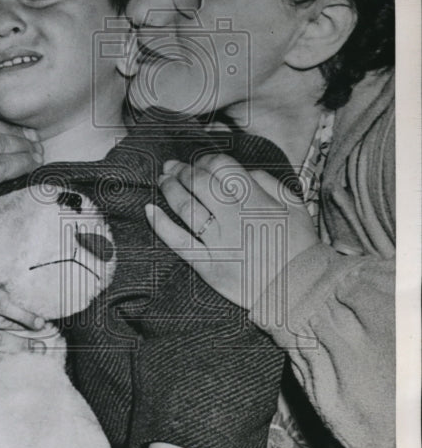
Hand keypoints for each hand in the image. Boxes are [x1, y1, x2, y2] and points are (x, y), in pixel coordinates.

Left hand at [146, 153, 317, 311]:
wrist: (298, 288)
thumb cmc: (298, 245)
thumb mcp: (294, 205)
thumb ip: (268, 182)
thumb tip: (244, 171)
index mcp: (255, 199)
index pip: (220, 167)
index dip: (205, 160)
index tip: (199, 162)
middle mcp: (233, 217)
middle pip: (198, 182)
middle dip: (181, 170)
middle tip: (170, 167)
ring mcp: (218, 241)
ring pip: (185, 207)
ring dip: (169, 189)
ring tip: (162, 181)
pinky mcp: (207, 265)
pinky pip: (177, 241)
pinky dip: (159, 224)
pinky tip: (148, 210)